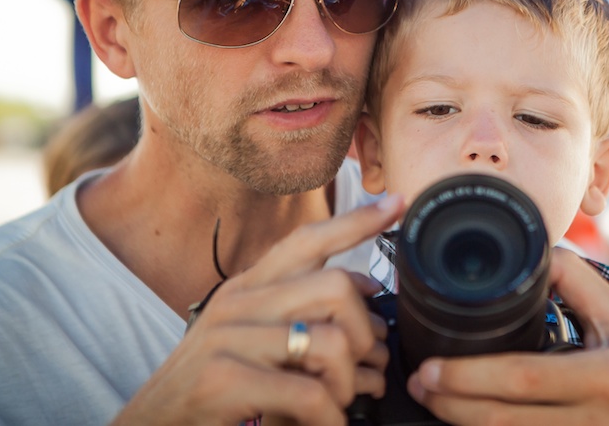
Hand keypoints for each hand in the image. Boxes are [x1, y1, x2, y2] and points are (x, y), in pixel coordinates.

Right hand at [111, 193, 405, 425]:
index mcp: (247, 287)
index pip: (308, 240)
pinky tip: (327, 425)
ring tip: (341, 405)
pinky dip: (331, 418)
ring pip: (331, 343)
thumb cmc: (210, 389)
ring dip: (350, 385)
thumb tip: (364, 286)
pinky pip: (310, 394)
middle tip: (364, 369)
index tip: (398, 205)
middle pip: (336, 287)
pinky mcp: (222, 381)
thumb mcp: (249, 337)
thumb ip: (299, 308)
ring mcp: (227, 339)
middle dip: (366, 333)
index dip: (356, 221)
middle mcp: (237, 302)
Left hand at [406, 248, 608, 425]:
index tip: (433, 366)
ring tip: (430, 400)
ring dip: (461, 424)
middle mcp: (593, 418)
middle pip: (505, 421)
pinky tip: (465, 419)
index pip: (526, 378)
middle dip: (452, 404)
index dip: (472, 376)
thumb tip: (536, 248)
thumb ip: (580, 281)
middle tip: (418, 382)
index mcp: (605, 375)